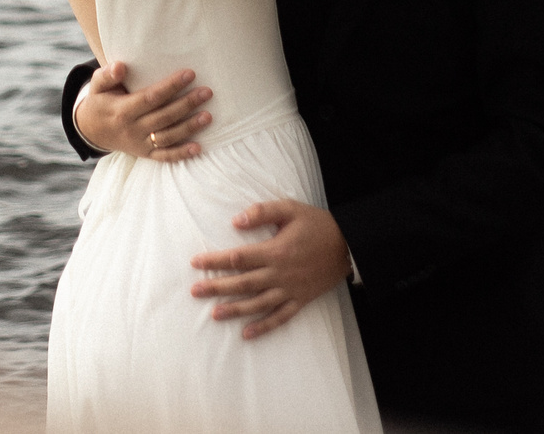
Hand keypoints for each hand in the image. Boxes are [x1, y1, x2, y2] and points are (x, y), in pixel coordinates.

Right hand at [74, 61, 210, 161]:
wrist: (91, 130)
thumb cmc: (100, 101)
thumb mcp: (97, 86)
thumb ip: (107, 75)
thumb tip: (120, 66)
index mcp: (122, 110)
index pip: (150, 98)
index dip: (170, 86)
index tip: (190, 73)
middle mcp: (132, 129)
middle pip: (164, 117)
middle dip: (187, 104)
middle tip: (207, 92)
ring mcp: (139, 144)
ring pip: (168, 137)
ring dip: (189, 128)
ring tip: (208, 116)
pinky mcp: (145, 154)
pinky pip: (164, 156)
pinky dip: (181, 154)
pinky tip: (199, 148)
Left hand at [189, 200, 350, 338]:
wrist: (349, 245)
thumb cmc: (317, 224)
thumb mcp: (290, 209)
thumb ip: (262, 212)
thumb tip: (236, 221)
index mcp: (275, 251)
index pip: (238, 258)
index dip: (215, 260)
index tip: (196, 263)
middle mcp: (279, 274)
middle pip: (243, 283)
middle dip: (217, 287)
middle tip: (195, 292)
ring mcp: (290, 290)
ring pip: (258, 304)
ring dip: (235, 310)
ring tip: (214, 315)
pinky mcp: (301, 300)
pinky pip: (280, 317)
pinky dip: (263, 327)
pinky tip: (247, 334)